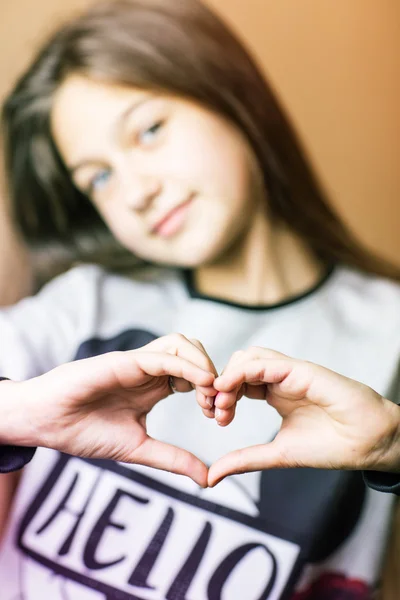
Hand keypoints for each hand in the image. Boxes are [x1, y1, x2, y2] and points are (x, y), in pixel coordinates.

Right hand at [10, 334, 215, 486]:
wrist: (49, 425)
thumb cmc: (85, 432)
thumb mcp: (139, 448)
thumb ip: (173, 459)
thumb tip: (207, 479)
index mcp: (155, 387)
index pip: (195, 375)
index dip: (212, 391)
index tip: (219, 415)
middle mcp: (150, 370)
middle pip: (194, 352)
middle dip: (213, 373)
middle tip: (217, 404)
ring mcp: (138, 363)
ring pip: (181, 344)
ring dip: (203, 363)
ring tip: (210, 392)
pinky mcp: (125, 361)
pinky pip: (163, 355)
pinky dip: (187, 364)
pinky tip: (201, 382)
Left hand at [208, 347, 399, 485]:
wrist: (368, 444)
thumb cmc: (330, 445)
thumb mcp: (277, 454)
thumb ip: (245, 460)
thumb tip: (212, 475)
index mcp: (274, 393)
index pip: (238, 382)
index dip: (222, 395)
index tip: (216, 418)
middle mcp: (280, 379)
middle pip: (238, 364)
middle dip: (220, 384)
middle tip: (215, 410)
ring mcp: (290, 372)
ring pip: (250, 356)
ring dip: (229, 375)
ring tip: (223, 402)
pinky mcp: (301, 370)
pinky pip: (267, 362)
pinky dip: (243, 371)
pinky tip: (232, 389)